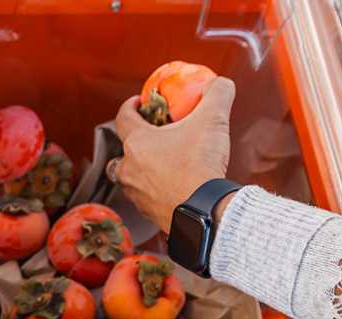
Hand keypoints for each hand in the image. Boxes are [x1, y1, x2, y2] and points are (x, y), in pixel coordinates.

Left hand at [111, 76, 235, 230]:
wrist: (203, 211)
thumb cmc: (200, 164)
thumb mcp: (213, 120)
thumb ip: (217, 94)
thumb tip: (221, 83)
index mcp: (137, 143)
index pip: (122, 117)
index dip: (130, 106)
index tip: (140, 103)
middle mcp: (129, 169)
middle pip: (120, 152)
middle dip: (132, 144)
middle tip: (150, 139)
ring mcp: (135, 193)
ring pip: (128, 178)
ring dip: (139, 170)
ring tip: (160, 164)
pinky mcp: (147, 213)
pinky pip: (143, 198)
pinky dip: (152, 190)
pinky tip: (170, 186)